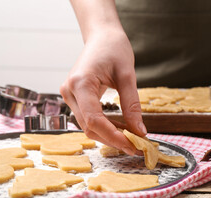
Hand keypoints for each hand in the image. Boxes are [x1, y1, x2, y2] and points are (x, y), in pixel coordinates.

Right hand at [60, 29, 146, 154]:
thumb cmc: (114, 49)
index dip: (113, 136)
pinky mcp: (75, 97)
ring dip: (109, 135)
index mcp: (81, 83)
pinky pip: (88, 118)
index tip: (133, 145)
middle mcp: (70, 91)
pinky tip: (121, 129)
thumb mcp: (127, 76)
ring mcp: (70, 95)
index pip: (94, 119)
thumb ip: (132, 105)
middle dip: (113, 139)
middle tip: (136, 147)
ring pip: (88, 126)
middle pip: (89, 127)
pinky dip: (105, 127)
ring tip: (131, 140)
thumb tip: (140, 131)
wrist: (102, 36)